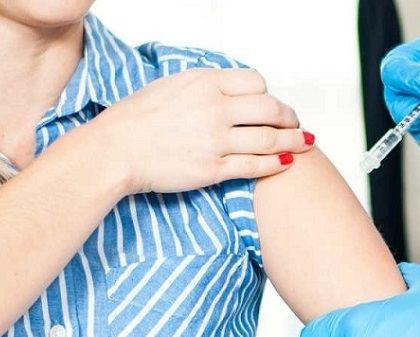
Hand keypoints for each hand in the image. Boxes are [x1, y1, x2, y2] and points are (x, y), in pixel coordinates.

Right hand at [90, 68, 314, 193]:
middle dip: (289, 118)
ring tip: (305, 143)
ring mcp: (215, 140)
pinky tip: (286, 164)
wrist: (115, 150)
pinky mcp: (212, 170)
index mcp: (204, 83)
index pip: (255, 83)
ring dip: (293, 141)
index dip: (268, 94)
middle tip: (297, 125)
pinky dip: (276, 164)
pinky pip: (255, 166)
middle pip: (270, 109)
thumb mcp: (170, 86)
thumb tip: (226, 90)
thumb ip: (203, 86)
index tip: (271, 104)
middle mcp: (214, 108)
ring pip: (269, 139)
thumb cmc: (135, 119)